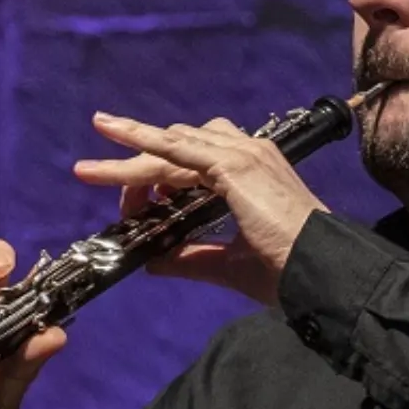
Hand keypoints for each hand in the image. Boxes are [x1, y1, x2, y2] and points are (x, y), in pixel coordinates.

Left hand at [74, 113, 326, 307]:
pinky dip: (146, 144)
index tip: (131, 197)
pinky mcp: (234, 166)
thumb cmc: (288, 268)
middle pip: (177, 149)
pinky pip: (178, 151)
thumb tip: (153, 261)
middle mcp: (248, 155)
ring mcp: (242, 156)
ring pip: (171, 148)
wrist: (320, 269)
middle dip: (134, 163)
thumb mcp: (229, 264)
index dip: (157, 178)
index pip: (193, 163)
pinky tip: (117, 140)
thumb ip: (191, 258)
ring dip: (129, 157)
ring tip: (88, 169)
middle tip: (90, 170)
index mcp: (251, 174)